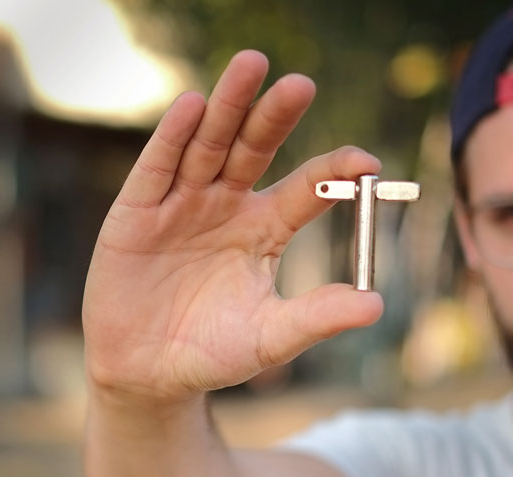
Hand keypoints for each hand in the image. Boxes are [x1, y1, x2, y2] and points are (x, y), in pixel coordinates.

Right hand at [83, 50, 384, 403]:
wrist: (147, 374)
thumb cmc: (211, 353)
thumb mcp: (269, 338)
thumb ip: (315, 318)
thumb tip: (375, 306)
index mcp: (265, 229)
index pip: (306, 188)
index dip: (334, 171)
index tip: (366, 162)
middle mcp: (226, 205)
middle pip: (255, 148)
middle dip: (275, 116)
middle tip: (301, 85)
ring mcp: (181, 203)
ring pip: (208, 144)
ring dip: (228, 105)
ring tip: (252, 66)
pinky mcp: (137, 211)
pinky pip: (158, 167)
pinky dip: (173, 137)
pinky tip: (192, 105)